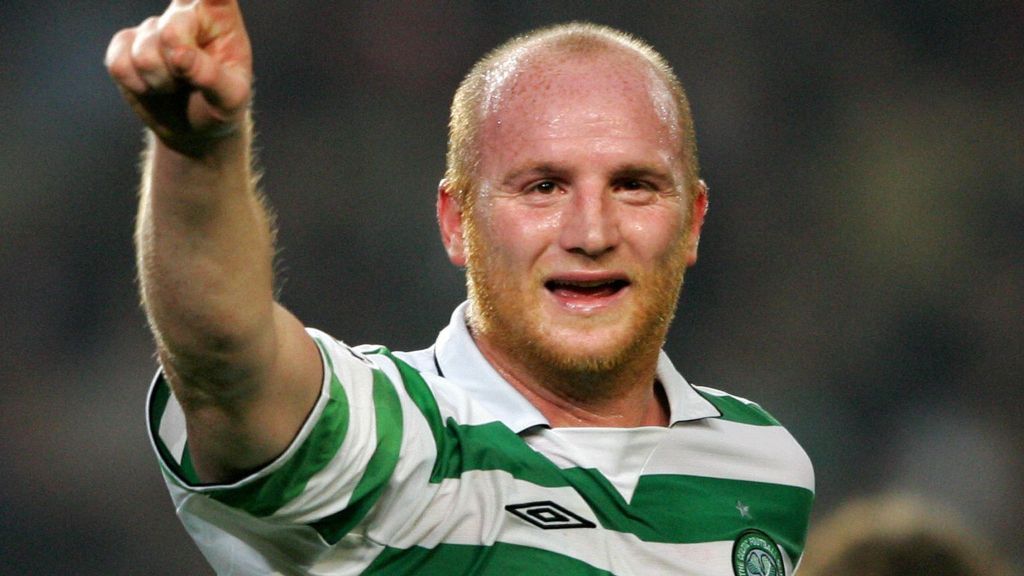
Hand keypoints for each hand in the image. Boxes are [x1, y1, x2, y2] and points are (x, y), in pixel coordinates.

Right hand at [105, 0, 252, 154]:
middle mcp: (186, 12)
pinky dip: (138, 85)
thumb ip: (212, 77)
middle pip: (171, 31)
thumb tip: (180, 55)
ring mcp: (154, 26)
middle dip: (178, 67)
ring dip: (160, 81)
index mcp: (220, 16)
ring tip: (176, 85)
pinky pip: (120, 64)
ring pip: (145, 53)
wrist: (194, 127)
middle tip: (191, 82)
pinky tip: (154, 86)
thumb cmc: (220, 105)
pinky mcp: (126, 43)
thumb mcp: (230, 99)